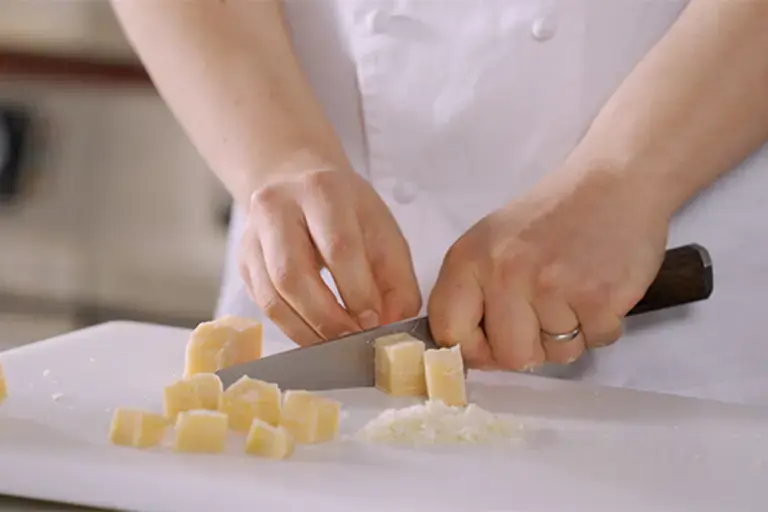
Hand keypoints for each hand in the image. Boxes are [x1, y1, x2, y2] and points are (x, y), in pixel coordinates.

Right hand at [239, 152, 420, 345]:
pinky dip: (292, 328)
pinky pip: (263, 304)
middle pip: (293, 274)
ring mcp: (252, 234)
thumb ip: (396, 278)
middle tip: (353, 339)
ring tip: (336, 344)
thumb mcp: (382, 231)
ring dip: (307, 329)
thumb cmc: (347, 212)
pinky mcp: (243, 260)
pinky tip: (316, 336)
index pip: (338, 247)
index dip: (357, 291)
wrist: (297, 183)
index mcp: (322, 190)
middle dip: (327, 317)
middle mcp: (278, 206)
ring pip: (272, 295)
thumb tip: (395, 324)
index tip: (374, 321)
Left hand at [427, 167, 668, 369]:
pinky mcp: (598, 297)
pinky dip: (601, 326)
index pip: (449, 332)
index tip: (492, 342)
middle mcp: (506, 271)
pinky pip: (595, 343)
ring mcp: (553, 285)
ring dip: (569, 336)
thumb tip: (472, 357)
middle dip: (530, 348)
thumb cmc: (551, 217)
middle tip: (545, 316)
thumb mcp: (492, 242)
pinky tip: (598, 291)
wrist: (616, 183)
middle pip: (509, 356)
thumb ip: (473, 294)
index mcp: (469, 258)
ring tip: (574, 293)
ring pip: (556, 355)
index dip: (473, 350)